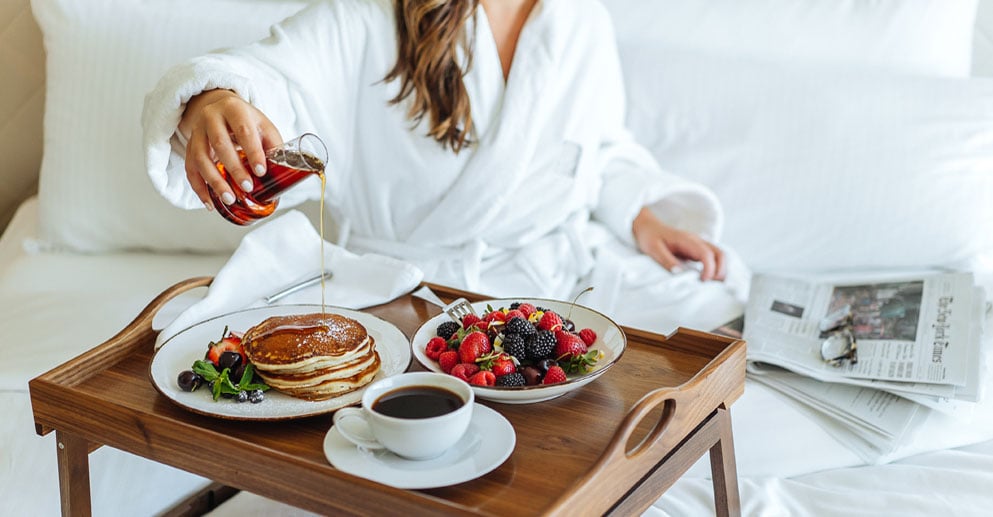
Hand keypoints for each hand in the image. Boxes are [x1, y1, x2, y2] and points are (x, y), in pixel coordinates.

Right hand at [178, 89, 281, 207]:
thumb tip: (283, 172)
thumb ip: (272, 145)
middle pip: (220, 144)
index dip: (253, 152)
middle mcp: (211, 117)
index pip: (244, 131)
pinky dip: (199, 188)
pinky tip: (210, 202)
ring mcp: (197, 132)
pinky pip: (190, 169)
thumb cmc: (246, 120)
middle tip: (247, 188)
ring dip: (215, 181)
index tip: (261, 172)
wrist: (219, 107)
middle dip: (234, 169)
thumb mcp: (263, 125)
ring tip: (230, 198)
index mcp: (234, 109)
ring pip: (201, 158)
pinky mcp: (190, 146)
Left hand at [631, 207, 725, 281]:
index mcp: (687, 240)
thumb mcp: (654, 250)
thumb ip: (667, 261)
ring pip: (719, 256)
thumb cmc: (650, 238)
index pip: (706, 253)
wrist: (648, 228)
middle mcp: (697, 241)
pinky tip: (708, 279)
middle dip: (720, 271)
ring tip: (711, 284)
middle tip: (710, 285)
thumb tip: (680, 274)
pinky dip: (716, 269)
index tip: (703, 281)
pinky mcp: (697, 250)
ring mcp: (699, 245)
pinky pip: (713, 258)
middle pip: (720, 254)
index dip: (709, 268)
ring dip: (720, 270)